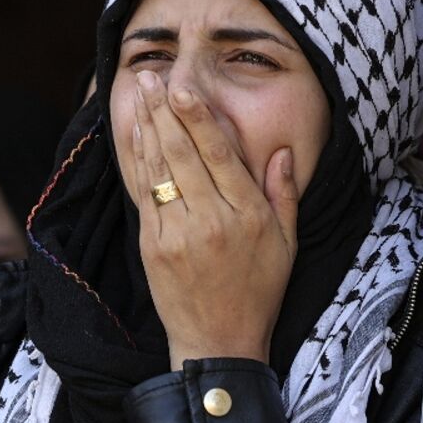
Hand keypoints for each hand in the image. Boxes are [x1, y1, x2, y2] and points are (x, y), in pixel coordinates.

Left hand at [131, 70, 298, 369]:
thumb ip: (284, 195)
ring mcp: (177, 234)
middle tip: (151, 80)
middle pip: (182, 154)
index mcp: (248, 216)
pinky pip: (143, 197)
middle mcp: (211, 221)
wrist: (218, 341)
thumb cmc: (258, 293)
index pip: (219, 155)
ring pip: (158, 171)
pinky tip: (134, 139)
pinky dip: (137, 164)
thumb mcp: (287, 244)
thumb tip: (281, 152)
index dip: (197, 118)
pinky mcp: (153, 248)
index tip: (183, 88)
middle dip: (164, 112)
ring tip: (138, 97)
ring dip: (145, 129)